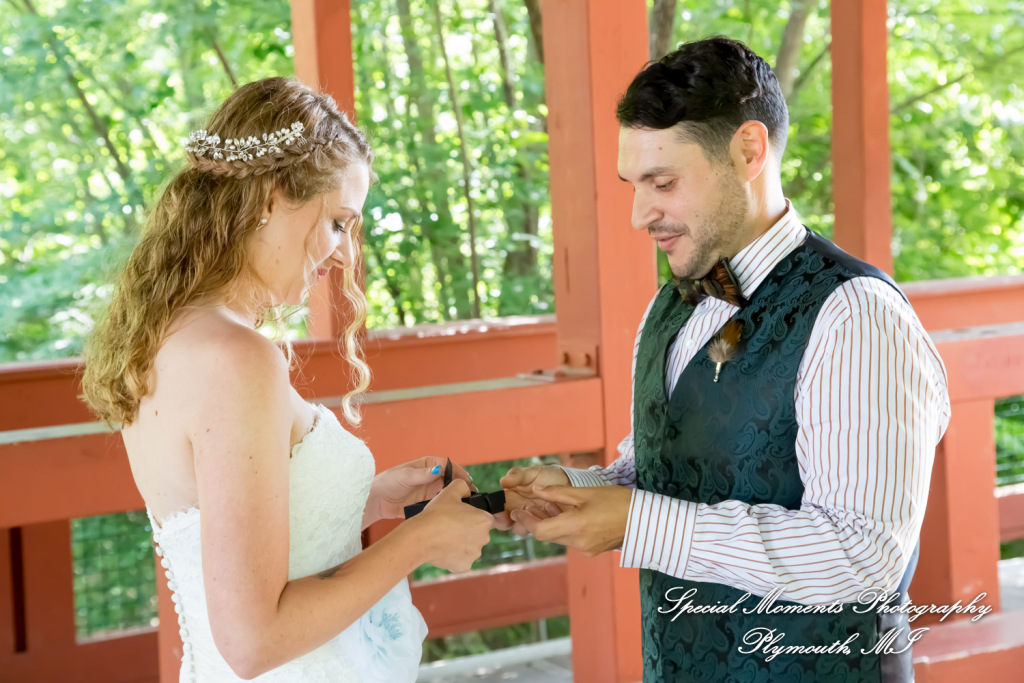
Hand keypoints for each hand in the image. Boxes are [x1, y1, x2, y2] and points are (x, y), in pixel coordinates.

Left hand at [366, 456, 474, 524]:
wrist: (377, 501)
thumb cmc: (388, 482)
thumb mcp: (405, 476)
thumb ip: (423, 474)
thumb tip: (439, 469)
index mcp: (429, 465)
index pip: (449, 466)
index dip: (459, 472)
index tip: (467, 481)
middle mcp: (432, 477)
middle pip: (452, 480)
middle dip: (462, 486)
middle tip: (470, 496)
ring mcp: (431, 491)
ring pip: (449, 493)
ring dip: (456, 498)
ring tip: (465, 506)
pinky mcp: (428, 503)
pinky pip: (441, 504)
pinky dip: (447, 508)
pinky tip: (453, 513)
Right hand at [416, 479, 493, 571]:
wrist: (421, 537)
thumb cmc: (437, 514)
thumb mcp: (450, 491)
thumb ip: (462, 487)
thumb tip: (467, 491)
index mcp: (485, 520)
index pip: (484, 518)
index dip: (471, 516)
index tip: (458, 516)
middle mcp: (485, 538)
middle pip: (478, 533)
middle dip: (467, 530)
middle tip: (449, 525)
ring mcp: (474, 554)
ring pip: (469, 547)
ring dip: (460, 543)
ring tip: (444, 537)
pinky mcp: (464, 566)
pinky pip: (461, 560)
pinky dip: (453, 556)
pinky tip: (442, 548)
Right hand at [498, 465, 569, 534]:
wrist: (569, 483)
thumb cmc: (547, 476)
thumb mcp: (531, 473)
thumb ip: (517, 475)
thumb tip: (503, 481)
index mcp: (511, 498)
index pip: (497, 508)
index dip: (496, 512)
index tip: (498, 512)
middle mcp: (518, 511)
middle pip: (505, 522)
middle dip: (506, 521)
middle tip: (514, 513)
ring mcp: (531, 520)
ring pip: (520, 528)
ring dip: (523, 522)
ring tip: (533, 509)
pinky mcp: (544, 525)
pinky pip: (538, 530)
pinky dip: (541, 523)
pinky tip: (548, 511)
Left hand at [510, 484, 632, 555]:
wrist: (645, 519)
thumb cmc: (618, 501)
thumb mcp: (586, 492)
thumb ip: (559, 492)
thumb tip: (537, 489)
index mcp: (576, 527)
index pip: (541, 531)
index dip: (527, 521)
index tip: (519, 510)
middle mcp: (579, 543)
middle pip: (549, 535)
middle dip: (536, 521)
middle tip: (528, 506)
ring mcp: (587, 549)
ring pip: (559, 537)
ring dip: (550, 523)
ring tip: (545, 506)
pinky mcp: (593, 549)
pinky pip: (571, 540)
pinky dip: (564, 527)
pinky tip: (564, 513)